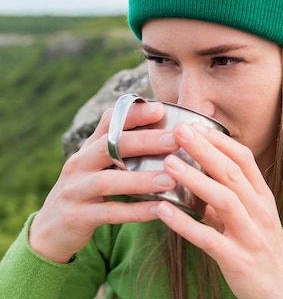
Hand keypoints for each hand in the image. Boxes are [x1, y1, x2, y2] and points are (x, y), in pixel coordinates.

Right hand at [29, 101, 179, 262]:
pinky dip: (135, 211)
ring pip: (107, 181)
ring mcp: (75, 190)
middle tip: (174, 140)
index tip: (160, 109)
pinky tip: (160, 210)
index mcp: (89, 148)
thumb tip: (169, 132)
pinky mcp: (76, 217)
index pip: (109, 122)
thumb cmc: (88, 192)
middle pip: (109, 146)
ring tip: (170, 179)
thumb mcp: (100, 167)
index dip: (133, 114)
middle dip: (143, 141)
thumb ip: (126, 151)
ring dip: (140, 180)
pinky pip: (109, 213)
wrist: (49, 231)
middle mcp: (79, 164)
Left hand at [153, 122, 282, 298]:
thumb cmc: (263, 250)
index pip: (245, 160)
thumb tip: (199, 180)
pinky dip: (185, 224)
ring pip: (223, 200)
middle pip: (232, 173)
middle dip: (205, 150)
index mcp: (263, 198)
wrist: (282, 292)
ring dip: (195, 180)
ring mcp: (250, 235)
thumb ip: (229, 198)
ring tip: (168, 163)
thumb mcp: (254, 219)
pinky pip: (208, 238)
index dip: (220, 141)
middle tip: (180, 131)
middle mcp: (260, 212)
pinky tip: (163, 212)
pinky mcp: (236, 259)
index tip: (196, 125)